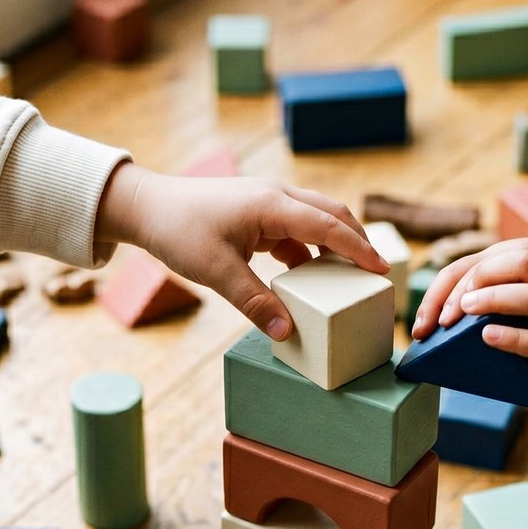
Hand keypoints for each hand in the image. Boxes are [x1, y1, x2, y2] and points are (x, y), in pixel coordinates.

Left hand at [96, 163, 387, 340]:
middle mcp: (275, 197)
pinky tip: (306, 276)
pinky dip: (307, 251)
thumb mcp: (217, 273)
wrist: (145, 207)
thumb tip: (286, 332)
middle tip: (375, 273)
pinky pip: (294, 230)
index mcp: (272, 205)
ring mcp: (266, 203)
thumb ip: (254, 303)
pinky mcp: (257, 214)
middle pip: (331, 214)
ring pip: (314, 220)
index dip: (358, 249)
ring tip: (347, 278)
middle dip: (356, 241)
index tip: (382, 270)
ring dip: (333, 245)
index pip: (329, 226)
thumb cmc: (178, 232)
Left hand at [421, 242, 527, 409]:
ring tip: (460, 314)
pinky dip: (509, 339)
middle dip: (480, 278)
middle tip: (453, 302)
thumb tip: (512, 307)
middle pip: (521, 265)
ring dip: (488, 302)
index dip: (485, 267)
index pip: (523, 255)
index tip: (460, 285)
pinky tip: (487, 339)